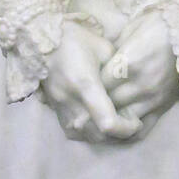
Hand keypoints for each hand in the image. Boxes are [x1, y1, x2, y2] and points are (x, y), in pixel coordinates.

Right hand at [42, 22, 141, 143]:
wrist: (42, 45)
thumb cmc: (75, 41)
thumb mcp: (103, 48)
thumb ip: (118, 69)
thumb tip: (132, 85)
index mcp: (85, 85)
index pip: (107, 122)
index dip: (126, 128)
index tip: (137, 120)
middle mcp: (72, 103)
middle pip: (100, 135)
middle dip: (121, 134)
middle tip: (134, 122)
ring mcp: (62, 112)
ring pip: (90, 138)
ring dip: (108, 136)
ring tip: (121, 123)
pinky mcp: (57, 115)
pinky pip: (78, 135)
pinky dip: (94, 134)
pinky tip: (103, 123)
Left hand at [100, 11, 178, 132]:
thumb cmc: (159, 25)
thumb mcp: (130, 30)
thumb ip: (113, 50)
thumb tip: (97, 64)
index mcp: (129, 63)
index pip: (99, 84)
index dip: (90, 85)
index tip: (85, 82)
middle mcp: (140, 85)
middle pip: (107, 104)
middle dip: (96, 104)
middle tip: (88, 101)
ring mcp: (153, 99)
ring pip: (121, 121)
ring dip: (110, 118)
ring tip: (100, 114)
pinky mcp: (163, 107)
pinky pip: (142, 129)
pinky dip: (127, 131)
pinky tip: (118, 127)